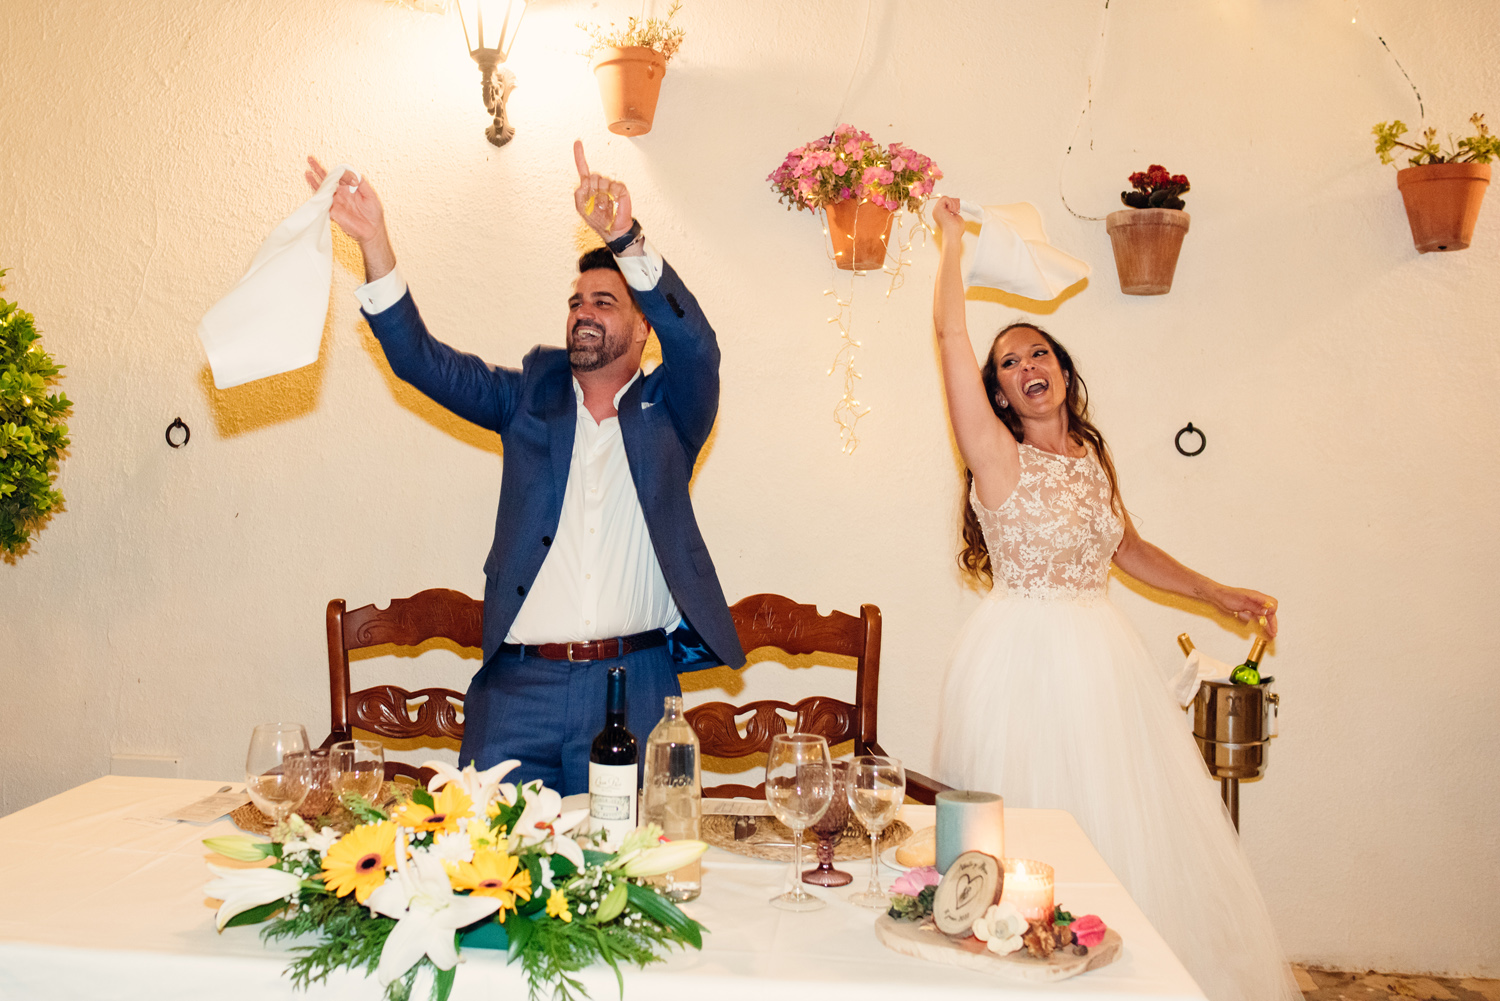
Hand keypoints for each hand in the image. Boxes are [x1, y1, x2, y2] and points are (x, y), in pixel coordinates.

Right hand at [305, 156, 393, 281]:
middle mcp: (341, 193)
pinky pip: (323, 202)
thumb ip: (362, 184)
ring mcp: (336, 201)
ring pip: (323, 189)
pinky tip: (311, 189)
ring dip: (315, 181)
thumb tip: (353, 175)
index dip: (340, 172)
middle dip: (319, 169)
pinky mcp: (333, 212)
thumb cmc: (373, 214)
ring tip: (307, 172)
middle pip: (328, 179)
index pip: (341, 175)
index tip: (345, 176)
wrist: (371, 231)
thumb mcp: (371, 195)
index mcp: (350, 187)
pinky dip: (318, 195)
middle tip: (310, 159)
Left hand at [572, 140, 632, 241]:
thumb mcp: (581, 209)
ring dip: (603, 196)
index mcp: (589, 186)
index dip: (579, 155)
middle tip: (597, 204)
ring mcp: (610, 186)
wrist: (613, 230)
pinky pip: (614, 186)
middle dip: (593, 190)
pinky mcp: (621, 189)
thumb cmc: (597, 220)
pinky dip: (613, 196)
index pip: (583, 168)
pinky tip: (613, 203)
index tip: (578, 142)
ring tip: (606, 206)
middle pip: (593, 176)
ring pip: (603, 182)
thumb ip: (578, 195)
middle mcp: (599, 183)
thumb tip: (582, 183)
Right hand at [932, 196, 965, 239]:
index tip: (957, 211)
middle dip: (954, 203)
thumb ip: (955, 213)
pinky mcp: (937, 208)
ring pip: (945, 198)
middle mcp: (936, 212)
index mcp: (940, 214)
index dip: (953, 204)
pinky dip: (951, 203)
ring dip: (953, 203)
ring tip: (955, 212)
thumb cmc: (956, 230)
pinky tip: (952, 211)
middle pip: (945, 200)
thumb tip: (957, 210)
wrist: (952, 234)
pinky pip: (944, 198)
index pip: (946, 203)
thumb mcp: (957, 218)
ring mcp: (936, 210)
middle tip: (956, 211)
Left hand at [1214, 586, 1278, 638]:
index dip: (1272, 614)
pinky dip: (1259, 621)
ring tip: (1270, 632)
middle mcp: (1256, 599)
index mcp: (1257, 596)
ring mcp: (1252, 603)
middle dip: (1272, 622)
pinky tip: (1261, 626)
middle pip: (1269, 610)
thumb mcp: (1242, 604)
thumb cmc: (1228, 597)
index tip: (1270, 623)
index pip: (1272, 604)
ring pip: (1263, 614)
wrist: (1217, 595)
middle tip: (1273, 633)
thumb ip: (1255, 607)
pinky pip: (1256, 615)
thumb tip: (1269, 611)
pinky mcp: (1247, 607)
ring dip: (1267, 623)